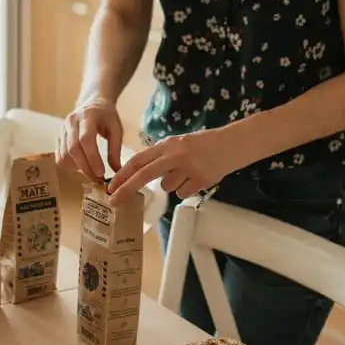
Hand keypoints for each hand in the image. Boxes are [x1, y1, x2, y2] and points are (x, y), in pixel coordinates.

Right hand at [57, 98, 122, 181]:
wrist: (92, 102)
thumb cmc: (106, 116)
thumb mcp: (116, 129)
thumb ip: (116, 150)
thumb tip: (117, 172)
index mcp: (88, 115)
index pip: (86, 139)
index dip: (92, 158)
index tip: (101, 173)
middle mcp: (71, 121)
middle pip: (73, 149)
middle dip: (86, 167)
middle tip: (98, 179)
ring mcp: (62, 129)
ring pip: (65, 155)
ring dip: (78, 168)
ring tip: (92, 172)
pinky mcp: (58, 137)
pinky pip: (60, 157)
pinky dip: (70, 166)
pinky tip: (82, 166)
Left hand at [106, 128, 239, 206]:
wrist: (234, 143)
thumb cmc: (204, 144)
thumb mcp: (180, 144)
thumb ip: (162, 157)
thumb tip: (142, 174)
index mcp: (168, 144)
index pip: (139, 160)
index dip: (122, 174)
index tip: (110, 186)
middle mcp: (176, 155)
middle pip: (144, 174)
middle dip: (126, 189)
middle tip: (113, 201)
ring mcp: (189, 168)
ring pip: (168, 187)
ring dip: (174, 183)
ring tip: (190, 171)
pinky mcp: (201, 180)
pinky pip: (184, 192)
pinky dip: (188, 188)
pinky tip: (199, 176)